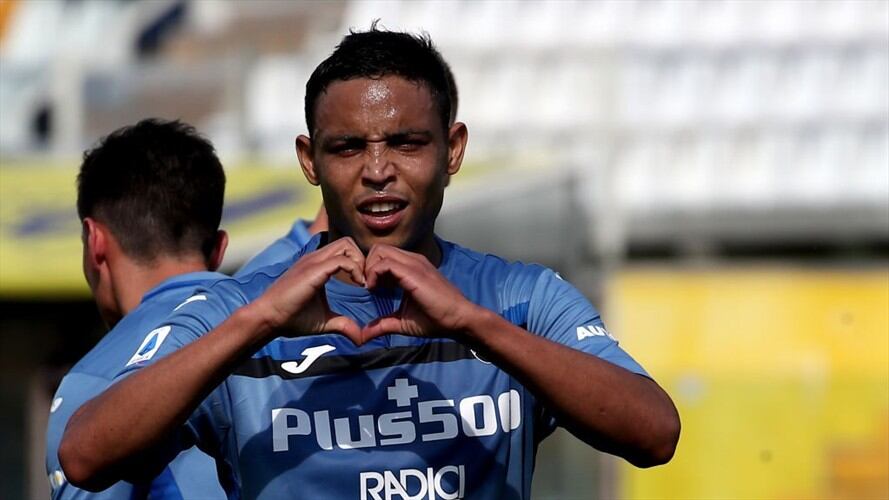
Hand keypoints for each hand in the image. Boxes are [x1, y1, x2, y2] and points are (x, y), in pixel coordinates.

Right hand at [255, 237, 364, 342]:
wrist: (268, 318)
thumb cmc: (291, 318)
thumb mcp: (325, 321)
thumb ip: (344, 324)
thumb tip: (361, 338)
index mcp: (318, 265)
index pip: (344, 250)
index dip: (359, 263)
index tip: (364, 285)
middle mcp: (316, 258)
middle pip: (347, 242)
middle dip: (362, 258)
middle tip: (364, 281)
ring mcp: (314, 262)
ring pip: (346, 244)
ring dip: (360, 261)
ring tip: (361, 282)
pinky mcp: (313, 270)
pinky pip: (341, 260)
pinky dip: (355, 269)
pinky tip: (358, 285)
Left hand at [361, 244, 479, 341]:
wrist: (459, 319)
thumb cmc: (436, 319)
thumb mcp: (402, 321)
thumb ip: (383, 324)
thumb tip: (364, 335)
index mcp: (411, 268)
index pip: (383, 256)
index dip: (371, 271)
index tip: (371, 290)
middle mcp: (412, 261)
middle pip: (378, 249)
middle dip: (367, 266)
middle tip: (369, 288)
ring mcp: (414, 264)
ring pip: (379, 251)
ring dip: (369, 269)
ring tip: (372, 289)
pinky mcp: (414, 272)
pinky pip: (385, 263)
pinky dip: (374, 274)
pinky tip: (376, 290)